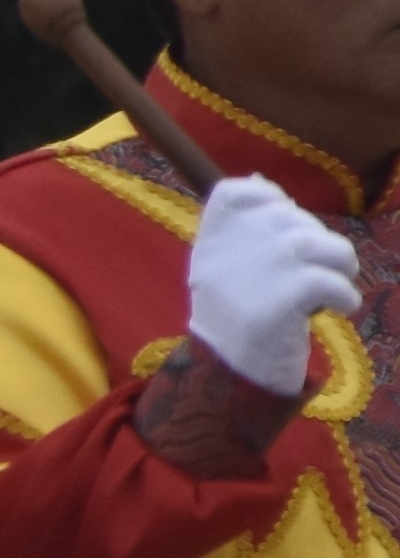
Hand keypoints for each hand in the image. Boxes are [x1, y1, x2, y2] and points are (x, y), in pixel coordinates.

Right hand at [187, 171, 356, 394]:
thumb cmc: (235, 320)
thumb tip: (260, 180)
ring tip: (333, 289)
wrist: (229, 377)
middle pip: (293, 219)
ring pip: (323, 245)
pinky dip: (345, 296)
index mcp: (211, 241)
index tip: (277, 233)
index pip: (238, 192)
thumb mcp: (224, 268)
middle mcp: (230, 249)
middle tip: (309, 276)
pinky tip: (335, 310)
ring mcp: (257, 270)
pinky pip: (335, 280)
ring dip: (340, 268)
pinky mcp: (284, 297)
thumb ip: (241, 228)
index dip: (269, 200)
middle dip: (315, 244)